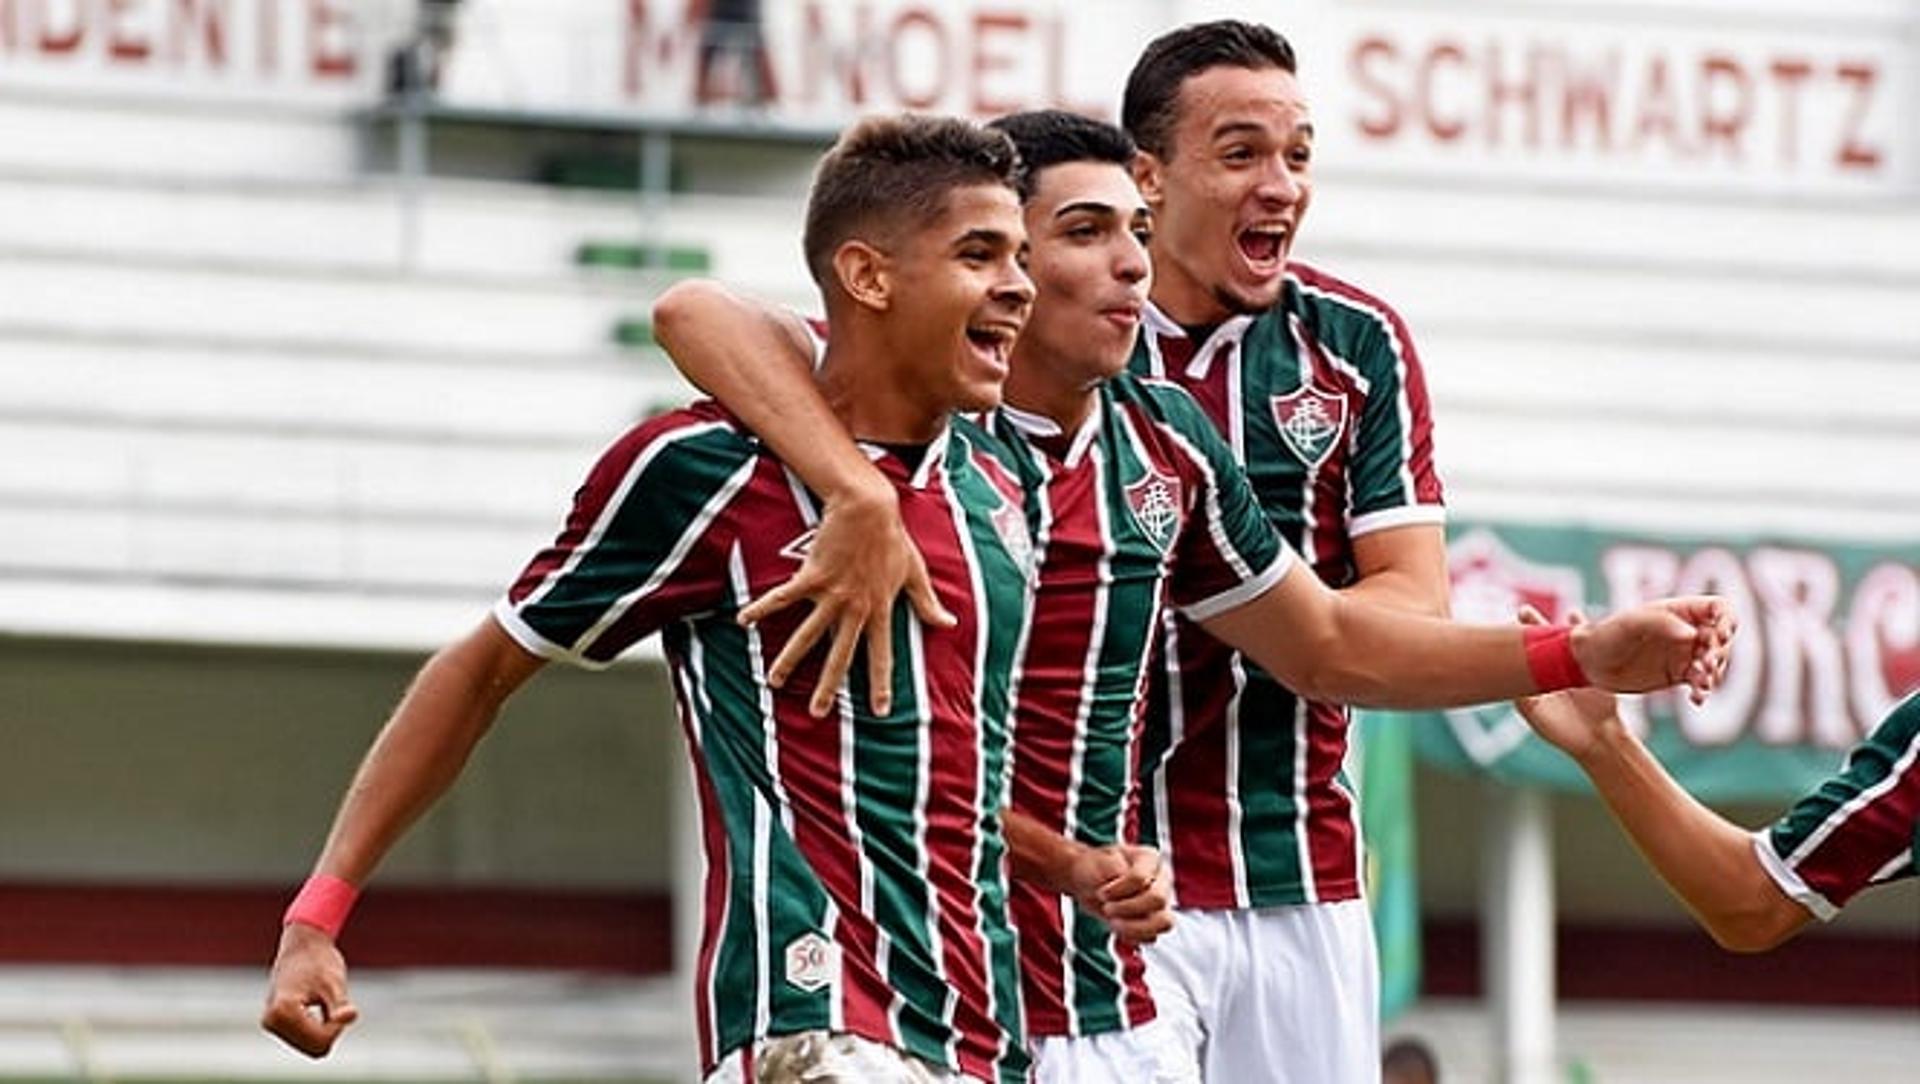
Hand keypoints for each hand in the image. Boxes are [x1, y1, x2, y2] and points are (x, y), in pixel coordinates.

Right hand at [260, 923, 359, 1057]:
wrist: (302, 945)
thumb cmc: (320, 961)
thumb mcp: (335, 984)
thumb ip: (341, 1005)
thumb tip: (350, 1016)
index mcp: (282, 1010)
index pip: (320, 1042)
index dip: (338, 1027)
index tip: (343, 1006)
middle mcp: (270, 1020)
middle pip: (314, 1049)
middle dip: (331, 1031)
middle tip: (334, 1004)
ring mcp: (269, 1024)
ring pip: (310, 1047)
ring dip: (324, 1030)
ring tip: (322, 1001)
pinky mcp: (273, 1024)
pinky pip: (304, 1041)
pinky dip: (316, 1029)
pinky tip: (315, 1006)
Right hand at [740, 477, 955, 716]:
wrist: (868, 508)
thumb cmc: (893, 538)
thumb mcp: (915, 572)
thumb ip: (928, 602)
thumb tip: (949, 622)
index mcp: (880, 610)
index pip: (881, 655)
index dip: (880, 684)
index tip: (879, 711)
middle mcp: (855, 608)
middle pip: (840, 656)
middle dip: (828, 687)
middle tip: (818, 713)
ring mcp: (831, 594)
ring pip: (807, 636)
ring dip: (788, 660)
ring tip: (772, 681)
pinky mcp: (811, 577)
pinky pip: (782, 598)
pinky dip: (761, 609)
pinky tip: (743, 621)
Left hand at [1067, 843, 1173, 944]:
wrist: (1089, 882)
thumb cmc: (1095, 868)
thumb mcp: (1100, 864)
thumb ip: (1118, 873)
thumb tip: (1136, 890)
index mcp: (1150, 858)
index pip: (1141, 878)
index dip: (1119, 890)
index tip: (1101, 893)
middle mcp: (1162, 879)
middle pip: (1158, 899)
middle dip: (1128, 909)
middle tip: (1107, 909)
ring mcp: (1162, 901)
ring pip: (1164, 922)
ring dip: (1136, 928)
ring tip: (1114, 924)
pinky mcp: (1156, 921)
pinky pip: (1153, 936)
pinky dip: (1133, 937)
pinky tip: (1119, 930)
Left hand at [1514, 606, 1625, 760]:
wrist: (1598, 741)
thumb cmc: (1564, 732)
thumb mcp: (1536, 714)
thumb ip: (1522, 698)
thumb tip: (1504, 680)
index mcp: (1539, 680)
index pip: (1527, 655)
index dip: (1518, 641)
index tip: (1508, 626)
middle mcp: (1556, 671)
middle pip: (1545, 643)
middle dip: (1535, 625)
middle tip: (1523, 611)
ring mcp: (1576, 668)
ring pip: (1567, 642)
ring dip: (1559, 626)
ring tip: (1553, 611)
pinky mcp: (1595, 669)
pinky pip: (1591, 648)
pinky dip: (1583, 631)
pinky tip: (1576, 615)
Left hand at [1571, 595, 1734, 703]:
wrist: (1587, 663)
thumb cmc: (1605, 635)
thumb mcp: (1629, 625)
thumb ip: (1661, 624)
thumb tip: (1692, 634)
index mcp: (1678, 610)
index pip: (1719, 608)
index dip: (1728, 620)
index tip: (1719, 637)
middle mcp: (1686, 630)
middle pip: (1723, 638)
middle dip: (1720, 652)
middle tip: (1705, 665)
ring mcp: (1684, 653)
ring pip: (1716, 662)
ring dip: (1714, 673)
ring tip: (1700, 684)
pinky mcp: (1679, 674)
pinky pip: (1702, 682)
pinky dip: (1704, 690)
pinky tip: (1696, 699)